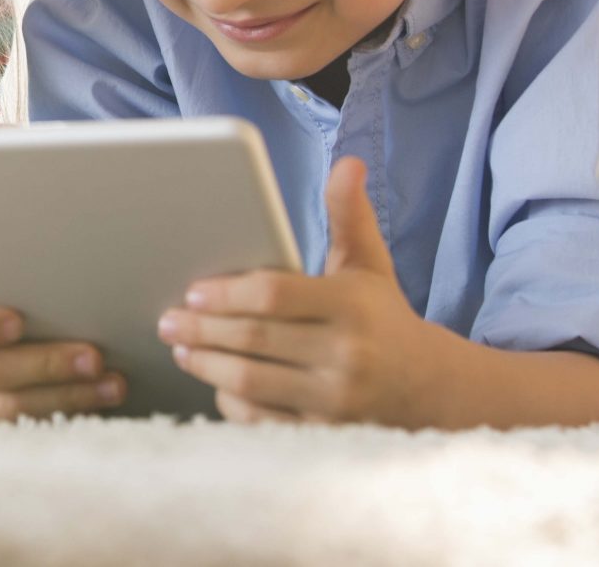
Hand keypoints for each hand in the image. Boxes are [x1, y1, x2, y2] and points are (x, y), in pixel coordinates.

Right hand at [0, 288, 125, 420]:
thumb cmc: (1, 315)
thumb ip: (9, 287)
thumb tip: (54, 274)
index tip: (20, 322)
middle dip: (48, 364)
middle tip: (94, 358)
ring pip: (10, 408)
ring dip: (68, 396)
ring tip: (111, 385)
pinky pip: (19, 432)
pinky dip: (60, 417)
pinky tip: (94, 406)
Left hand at [160, 156, 453, 425]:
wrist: (430, 388)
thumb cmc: (381, 316)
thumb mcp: (369, 263)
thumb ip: (349, 214)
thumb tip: (346, 163)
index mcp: (351, 305)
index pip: (275, 294)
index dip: (227, 293)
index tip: (193, 290)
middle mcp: (346, 355)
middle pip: (254, 339)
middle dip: (202, 329)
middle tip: (167, 319)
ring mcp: (336, 401)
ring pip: (252, 381)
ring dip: (206, 364)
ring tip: (181, 346)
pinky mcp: (325, 434)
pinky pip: (263, 420)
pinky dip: (232, 401)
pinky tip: (214, 382)